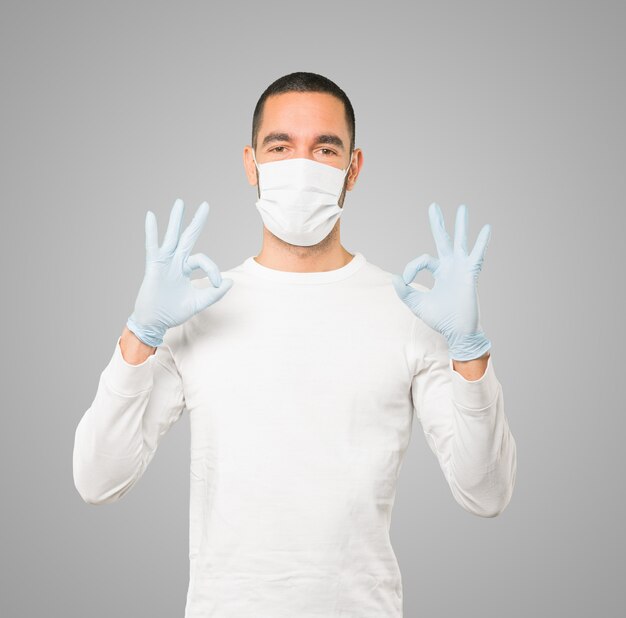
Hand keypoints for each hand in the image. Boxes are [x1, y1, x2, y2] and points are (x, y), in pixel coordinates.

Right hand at [126, 198, 233, 346]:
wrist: (155, 322)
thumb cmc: (174, 312)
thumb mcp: (199, 302)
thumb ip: (214, 294)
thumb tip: (229, 282)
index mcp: (186, 269)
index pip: (204, 260)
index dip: (213, 270)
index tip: (216, 284)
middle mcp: (176, 262)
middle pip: (188, 237)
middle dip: (197, 221)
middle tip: (206, 205)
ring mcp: (165, 262)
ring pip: (172, 237)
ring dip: (176, 219)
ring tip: (180, 203)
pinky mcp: (154, 266)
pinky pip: (152, 246)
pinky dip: (151, 231)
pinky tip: (150, 216)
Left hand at [392, 203, 491, 360]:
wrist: (456, 331)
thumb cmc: (440, 319)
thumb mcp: (417, 304)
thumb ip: (405, 292)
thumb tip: (396, 278)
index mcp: (439, 272)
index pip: (422, 259)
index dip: (412, 267)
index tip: (408, 281)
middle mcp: (451, 267)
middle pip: (442, 240)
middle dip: (438, 224)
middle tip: (432, 206)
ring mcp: (461, 269)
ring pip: (460, 242)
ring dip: (461, 225)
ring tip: (462, 208)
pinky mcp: (470, 274)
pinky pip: (477, 255)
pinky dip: (482, 242)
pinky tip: (487, 228)